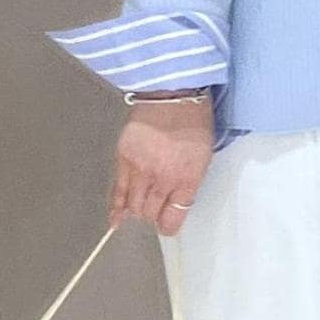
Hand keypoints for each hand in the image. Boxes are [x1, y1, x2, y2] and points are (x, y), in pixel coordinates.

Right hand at [109, 98, 214, 235]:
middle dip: (152, 216)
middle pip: (150, 214)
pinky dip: (116, 207)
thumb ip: (189, 183)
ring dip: (137, 210)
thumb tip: (176, 202)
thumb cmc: (193, 122)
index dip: (168, 225)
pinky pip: (118, 191)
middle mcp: (162, 179)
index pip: (172, 218)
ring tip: (139, 207)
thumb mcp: (203, 157)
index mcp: (187, 179)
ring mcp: (141, 170)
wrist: (172, 93)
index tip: (167, 225)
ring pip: (133, 206)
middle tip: (154, 209)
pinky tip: (116, 219)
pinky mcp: (124, 159)